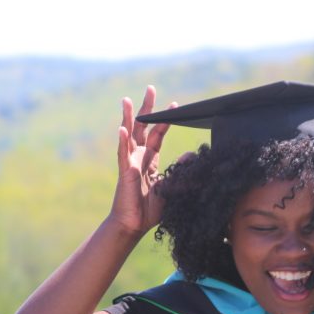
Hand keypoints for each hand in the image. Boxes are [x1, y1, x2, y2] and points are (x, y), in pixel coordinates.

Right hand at [108, 86, 175, 236]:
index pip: (158, 135)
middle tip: (150, 89)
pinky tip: (121, 128)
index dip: (165, 120)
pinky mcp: (124, 172)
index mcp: (150, 160)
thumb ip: (181, 171)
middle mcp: (139, 157)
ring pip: (128, 135)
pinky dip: (122, 141)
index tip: (174, 105)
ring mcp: (130, 163)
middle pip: (142, 127)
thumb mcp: (172, 187)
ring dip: (128, 117)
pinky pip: (123, 154)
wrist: (134, 225)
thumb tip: (192, 155)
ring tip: (126, 100)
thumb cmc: (150, 210)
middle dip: (146, 108)